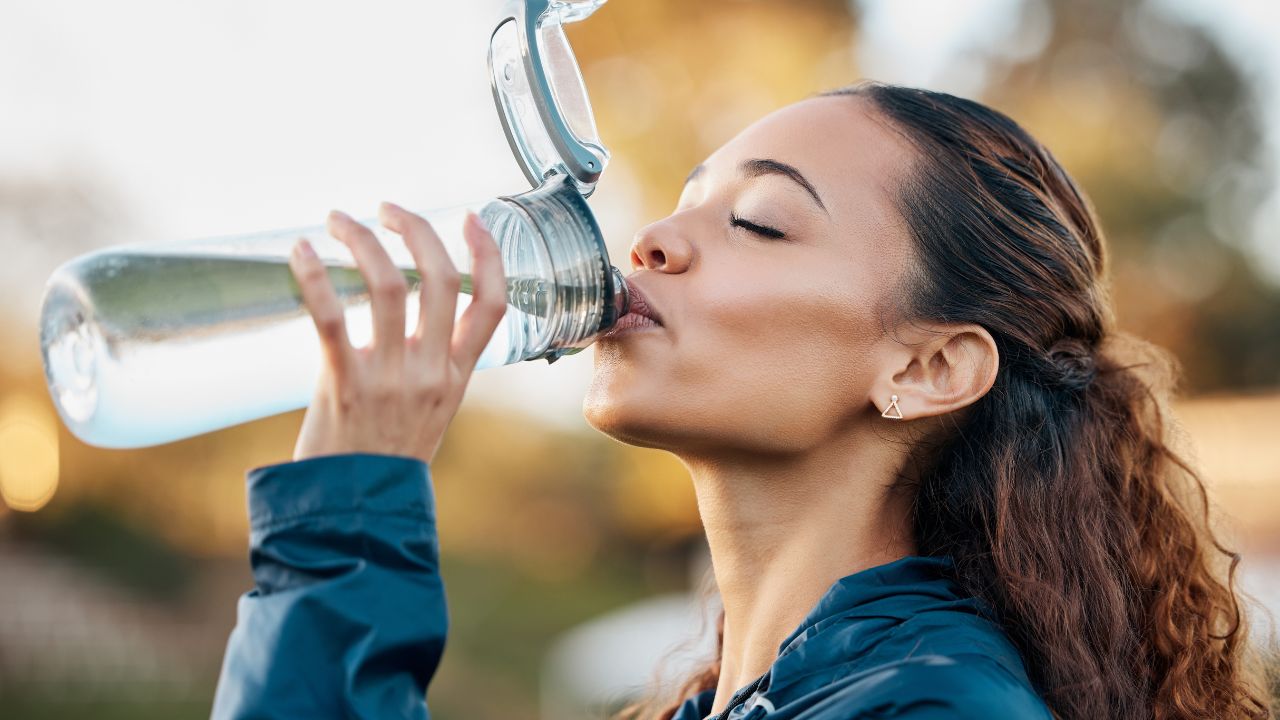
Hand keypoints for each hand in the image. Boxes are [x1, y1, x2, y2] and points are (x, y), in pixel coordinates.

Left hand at [286, 202, 506, 465]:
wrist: (358, 513)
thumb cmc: (386, 458)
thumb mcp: (430, 410)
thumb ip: (429, 364)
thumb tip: (407, 310)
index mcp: (457, 376)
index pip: (492, 305)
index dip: (488, 255)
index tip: (470, 218)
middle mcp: (431, 372)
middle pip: (441, 280)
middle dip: (417, 229)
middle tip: (388, 208)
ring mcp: (390, 378)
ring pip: (388, 285)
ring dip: (362, 240)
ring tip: (339, 220)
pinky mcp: (344, 385)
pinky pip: (331, 317)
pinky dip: (313, 275)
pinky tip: (298, 251)